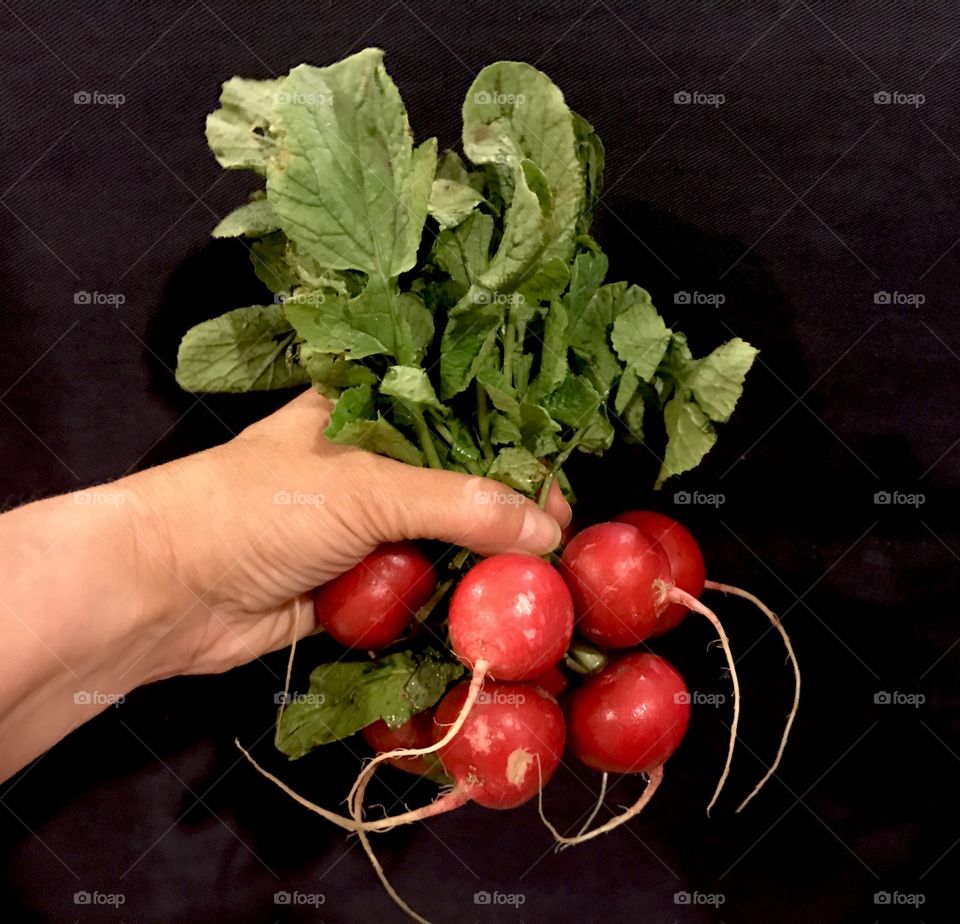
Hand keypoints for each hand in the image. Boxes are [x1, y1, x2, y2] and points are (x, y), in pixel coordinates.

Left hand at [127, 389, 570, 679]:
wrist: (167, 592)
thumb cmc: (256, 508)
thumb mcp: (366, 489)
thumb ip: (460, 504)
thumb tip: (547, 528)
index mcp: (369, 411)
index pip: (462, 419)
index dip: (513, 449)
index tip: (559, 488)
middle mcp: (372, 465)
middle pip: (457, 487)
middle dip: (505, 517)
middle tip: (558, 544)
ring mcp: (365, 527)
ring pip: (442, 543)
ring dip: (481, 567)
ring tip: (538, 585)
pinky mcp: (358, 583)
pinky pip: (418, 591)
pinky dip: (448, 604)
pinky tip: (489, 615)